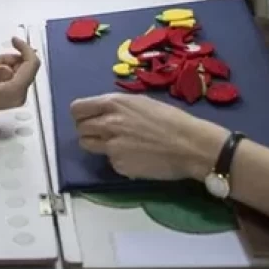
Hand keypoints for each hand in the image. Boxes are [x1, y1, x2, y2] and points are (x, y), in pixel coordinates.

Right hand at [0, 38, 40, 122]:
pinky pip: (13, 76)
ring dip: (8, 63)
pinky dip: (4, 69)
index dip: (26, 49)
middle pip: (29, 68)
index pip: (32, 66)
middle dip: (14, 58)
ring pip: (21, 71)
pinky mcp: (6, 95)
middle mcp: (18, 96)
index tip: (13, 39)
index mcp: (14, 92)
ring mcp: (12, 97)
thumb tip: (9, 69)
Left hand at [71, 93, 226, 180]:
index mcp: (113, 103)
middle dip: (88, 130)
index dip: (81, 114)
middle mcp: (107, 123)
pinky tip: (135, 156)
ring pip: (87, 145)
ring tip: (116, 144)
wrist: (190, 145)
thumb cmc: (172, 119)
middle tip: (103, 133)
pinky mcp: (118, 165)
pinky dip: (118, 159)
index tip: (87, 117)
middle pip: (80, 128)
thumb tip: (105, 113)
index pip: (78, 108)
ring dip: (96, 144)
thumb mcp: (141, 102)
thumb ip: (118, 107)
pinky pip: (109, 161)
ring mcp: (111, 146)